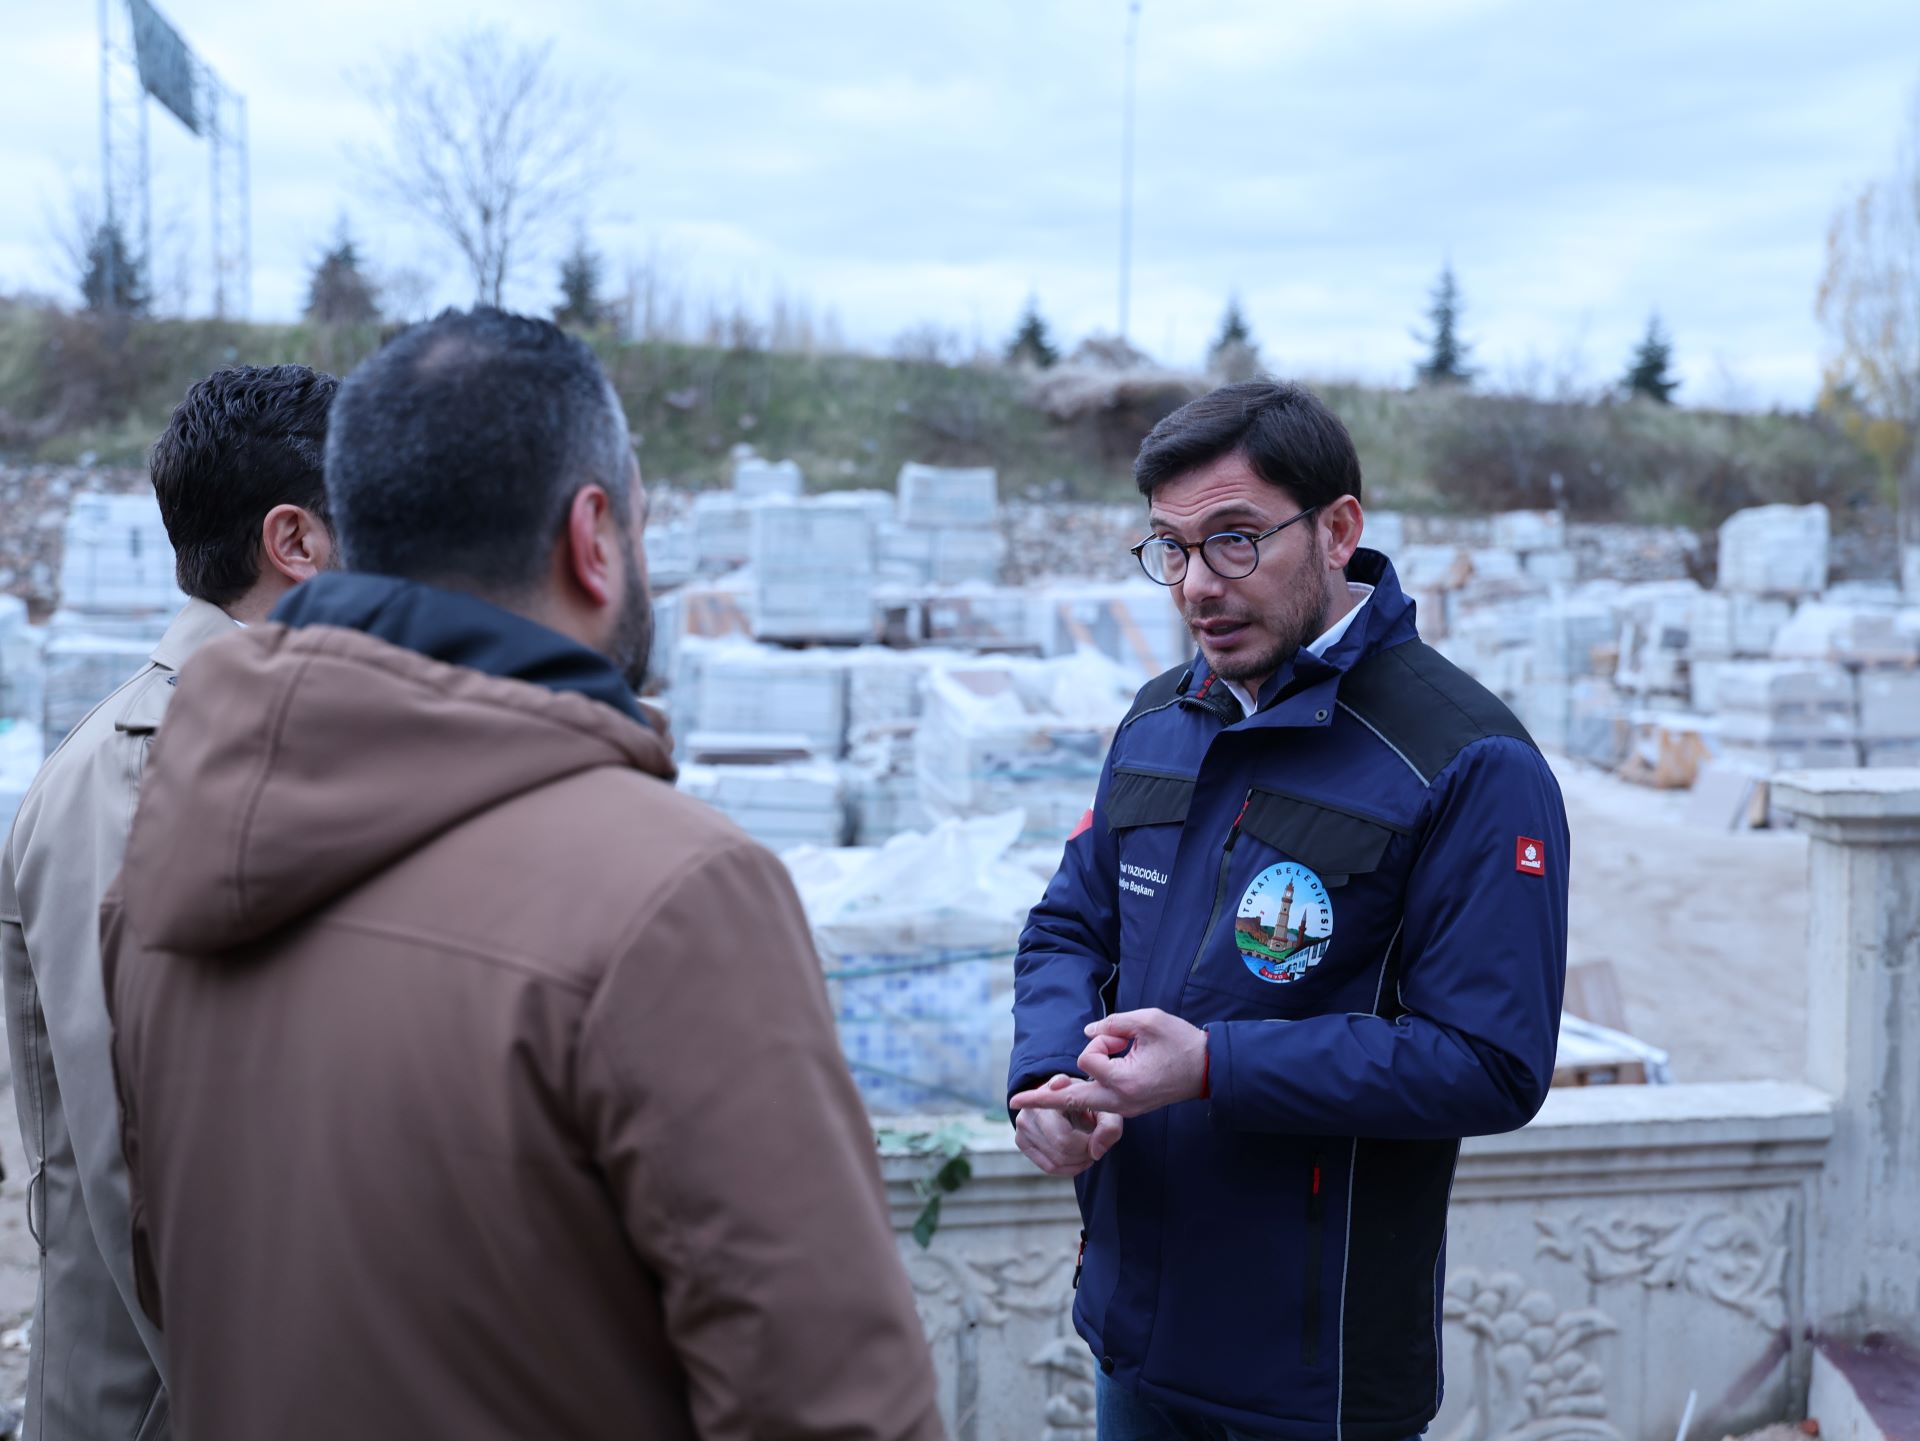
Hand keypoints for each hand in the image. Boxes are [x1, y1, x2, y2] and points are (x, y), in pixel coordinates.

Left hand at [1009, 1009, 1207, 1119]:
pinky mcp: (1127, 1108)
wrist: (1209, 1071)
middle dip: (1042, 1099)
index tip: (1120, 1038)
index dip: (1099, 1041)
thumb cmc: (1181, 1042)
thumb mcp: (1149, 1020)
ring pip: (1081, 1106)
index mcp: (1126, 1081)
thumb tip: (1087, 1032)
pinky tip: (1062, 1094)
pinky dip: (1080, 1096)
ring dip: (1060, 1096)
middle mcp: (1121, 1100)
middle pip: (1072, 1100)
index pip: (1088, 1058)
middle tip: (1014, 1102)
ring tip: (1030, 1099)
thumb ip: (1114, 1022)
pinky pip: (1096, 1105)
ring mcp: (1124, 1109)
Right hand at [1012, 1076, 1123, 1176]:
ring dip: (1078, 1162)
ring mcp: (1022, 1126)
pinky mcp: (1021, 1141)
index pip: (1064, 1137)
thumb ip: (1109, 1125)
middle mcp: (1030, 1110)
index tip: (1097, 1138)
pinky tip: (1078, 1159)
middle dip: (1084, 1154)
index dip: (1085, 1146)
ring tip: (1089, 1151)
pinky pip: (1048, 1167)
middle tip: (1095, 1146)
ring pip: (1056, 1161)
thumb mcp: (1105, 1105)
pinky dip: (1068, 1168)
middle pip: (1062, 1150)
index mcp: (1049, 1096)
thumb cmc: (1087, 1099)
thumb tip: (1096, 1152)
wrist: (1066, 1094)